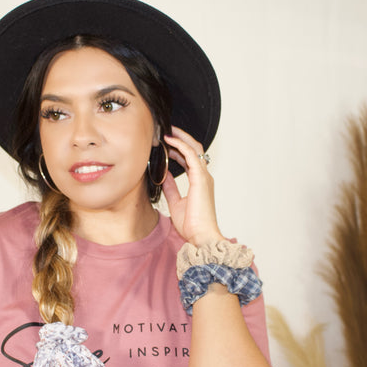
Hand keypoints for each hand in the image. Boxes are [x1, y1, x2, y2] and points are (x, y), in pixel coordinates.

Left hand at [162, 126, 223, 245]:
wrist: (201, 236)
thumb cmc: (192, 225)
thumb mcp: (176, 203)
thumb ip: (171, 188)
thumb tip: (163, 176)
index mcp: (199, 182)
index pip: (190, 159)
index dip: (178, 149)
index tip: (166, 144)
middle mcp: (203, 176)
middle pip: (194, 149)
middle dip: (180, 138)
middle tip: (165, 131)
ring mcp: (203, 176)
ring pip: (193, 148)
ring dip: (180, 137)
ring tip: (166, 131)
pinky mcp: (200, 178)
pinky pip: (191, 155)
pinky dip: (180, 145)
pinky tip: (170, 141)